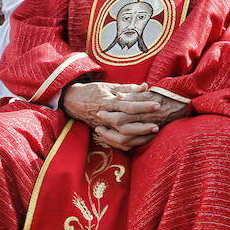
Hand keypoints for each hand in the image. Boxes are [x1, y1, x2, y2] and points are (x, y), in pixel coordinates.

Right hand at [62, 82, 178, 150]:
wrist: (72, 101)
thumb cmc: (93, 91)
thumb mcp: (109, 86)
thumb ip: (128, 88)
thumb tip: (145, 86)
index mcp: (108, 102)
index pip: (128, 106)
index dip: (143, 106)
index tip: (157, 105)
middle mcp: (105, 116)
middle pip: (125, 125)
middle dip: (142, 126)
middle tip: (157, 125)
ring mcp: (103, 126)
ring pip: (120, 137)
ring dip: (138, 137)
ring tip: (153, 132)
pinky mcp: (103, 132)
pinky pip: (116, 143)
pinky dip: (130, 143)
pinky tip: (143, 139)